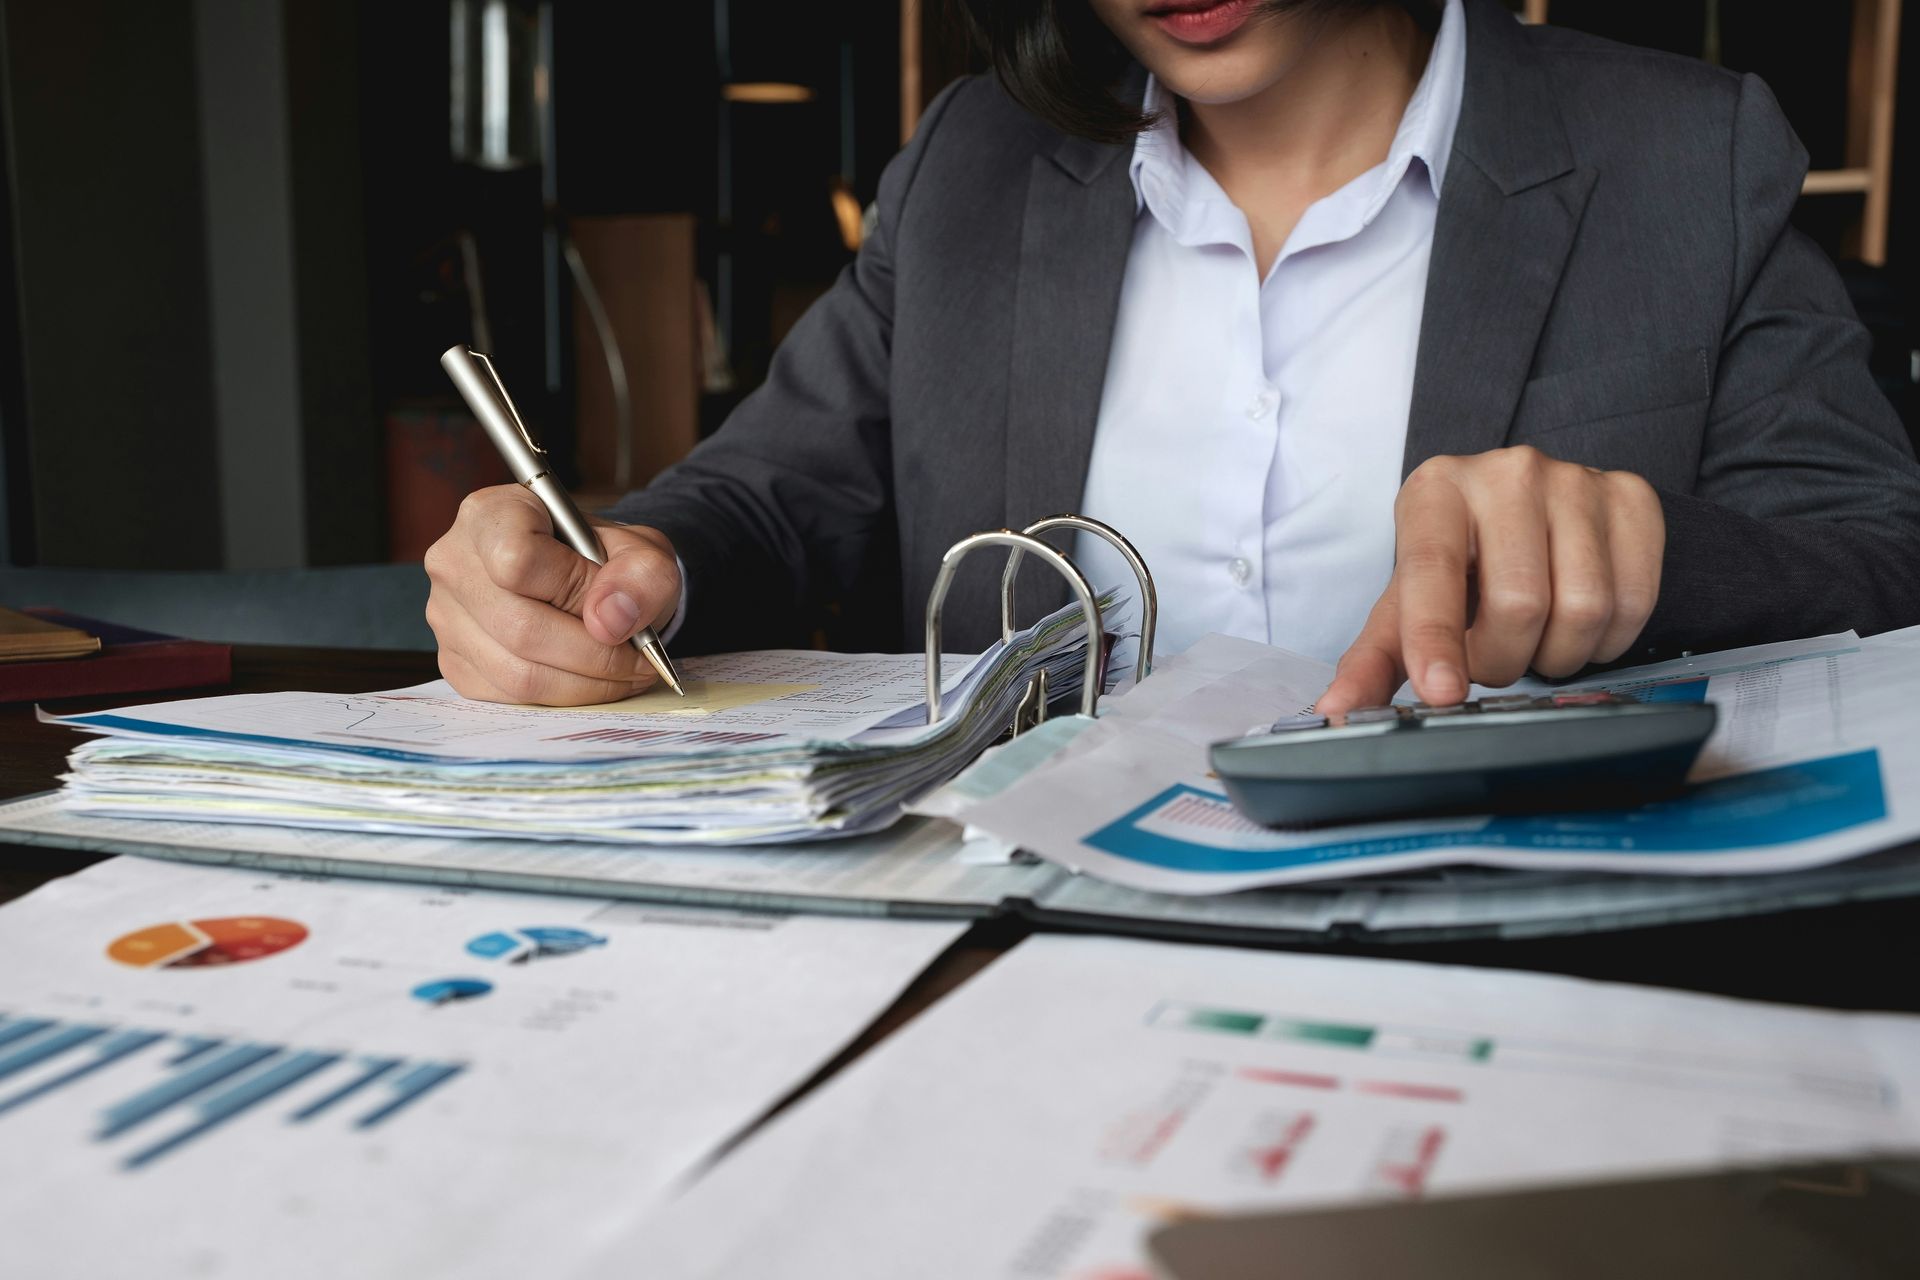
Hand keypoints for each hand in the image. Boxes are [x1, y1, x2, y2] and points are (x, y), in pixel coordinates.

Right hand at [424, 485, 681, 704]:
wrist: (585, 582)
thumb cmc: (605, 560)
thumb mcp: (643, 552)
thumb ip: (642, 575)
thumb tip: (610, 622)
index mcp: (491, 515)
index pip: (518, 560)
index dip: (577, 591)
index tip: (616, 604)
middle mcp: (454, 562)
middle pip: (520, 628)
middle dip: (596, 655)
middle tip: (640, 660)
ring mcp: (445, 616)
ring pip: (517, 673)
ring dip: (586, 684)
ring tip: (625, 672)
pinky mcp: (452, 661)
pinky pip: (510, 696)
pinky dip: (563, 696)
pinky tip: (592, 680)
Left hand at [1318, 446, 1662, 716]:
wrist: (1530, 513)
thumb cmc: (1459, 565)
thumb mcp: (1408, 605)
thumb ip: (1374, 659)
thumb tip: (1336, 708)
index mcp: (1436, 491)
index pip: (1432, 571)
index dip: (1436, 639)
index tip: (1443, 692)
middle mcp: (1507, 472)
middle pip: (1519, 604)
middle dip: (1503, 660)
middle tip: (1492, 658)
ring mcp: (1577, 479)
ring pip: (1584, 608)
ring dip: (1558, 655)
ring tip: (1533, 640)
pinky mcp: (1633, 497)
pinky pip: (1635, 601)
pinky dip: (1607, 641)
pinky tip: (1578, 626)